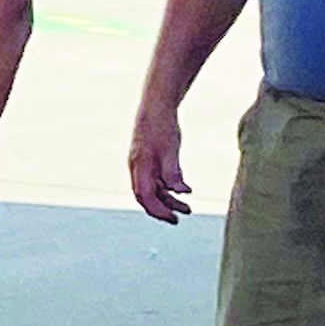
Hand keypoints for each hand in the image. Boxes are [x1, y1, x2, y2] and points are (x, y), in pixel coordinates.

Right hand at [129, 107, 191, 224]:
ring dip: (168, 200)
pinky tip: (182, 190)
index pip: (145, 197)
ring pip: (152, 189)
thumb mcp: (170, 149)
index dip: (158, 211)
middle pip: (146, 197)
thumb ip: (173, 172)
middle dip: (162, 209)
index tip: (174, 219)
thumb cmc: (163, 127)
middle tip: (180, 218)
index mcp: (140, 167)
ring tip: (187, 207)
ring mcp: (142, 164)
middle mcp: (138, 168)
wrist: (156, 106)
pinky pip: (155, 180)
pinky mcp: (148, 160)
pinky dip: (167, 188)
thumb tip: (180, 192)